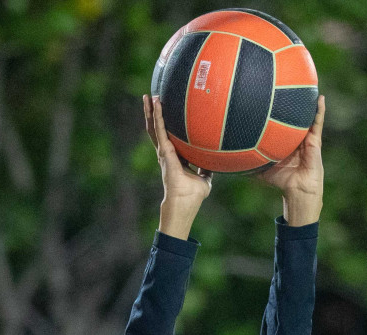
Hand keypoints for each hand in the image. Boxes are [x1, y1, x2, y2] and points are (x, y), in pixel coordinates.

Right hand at [145, 95, 211, 238]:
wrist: (183, 205)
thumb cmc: (192, 196)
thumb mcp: (205, 179)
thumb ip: (207, 168)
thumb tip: (217, 160)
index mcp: (175, 157)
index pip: (168, 136)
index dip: (165, 125)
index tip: (165, 112)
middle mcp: (166, 153)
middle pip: (157, 129)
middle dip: (154, 114)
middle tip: (152, 97)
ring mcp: (164, 153)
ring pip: (154, 128)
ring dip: (151, 112)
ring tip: (149, 96)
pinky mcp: (164, 153)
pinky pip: (160, 131)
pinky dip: (158, 117)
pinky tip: (157, 105)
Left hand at [257, 95, 324, 225]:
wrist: (296, 189)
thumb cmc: (281, 180)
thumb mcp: (261, 169)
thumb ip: (248, 163)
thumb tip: (227, 163)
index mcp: (284, 140)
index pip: (279, 121)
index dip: (275, 109)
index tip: (268, 94)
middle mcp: (295, 136)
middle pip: (293, 115)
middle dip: (291, 100)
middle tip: (286, 82)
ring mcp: (306, 137)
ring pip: (306, 115)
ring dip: (307, 101)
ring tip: (307, 83)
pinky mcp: (315, 140)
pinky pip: (317, 122)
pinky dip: (319, 110)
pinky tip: (319, 98)